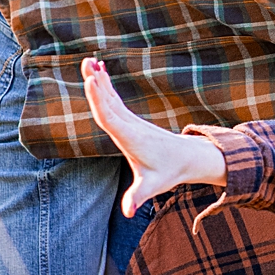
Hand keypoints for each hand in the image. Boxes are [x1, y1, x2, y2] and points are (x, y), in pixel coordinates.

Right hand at [80, 57, 226, 215]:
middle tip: (87, 63)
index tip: (91, 82)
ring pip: (111, 98)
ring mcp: (131, 121)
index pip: (111, 117)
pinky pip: (114, 100)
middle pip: (109, 102)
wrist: (187, 158)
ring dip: (100, 80)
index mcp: (132, 138)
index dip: (100, 100)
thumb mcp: (153, 186)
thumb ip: (139, 197)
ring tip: (89, 60)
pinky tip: (99, 72)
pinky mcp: (131, 120)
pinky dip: (105, 86)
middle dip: (97, 83)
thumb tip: (128, 213)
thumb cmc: (168, 172)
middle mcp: (130, 126)